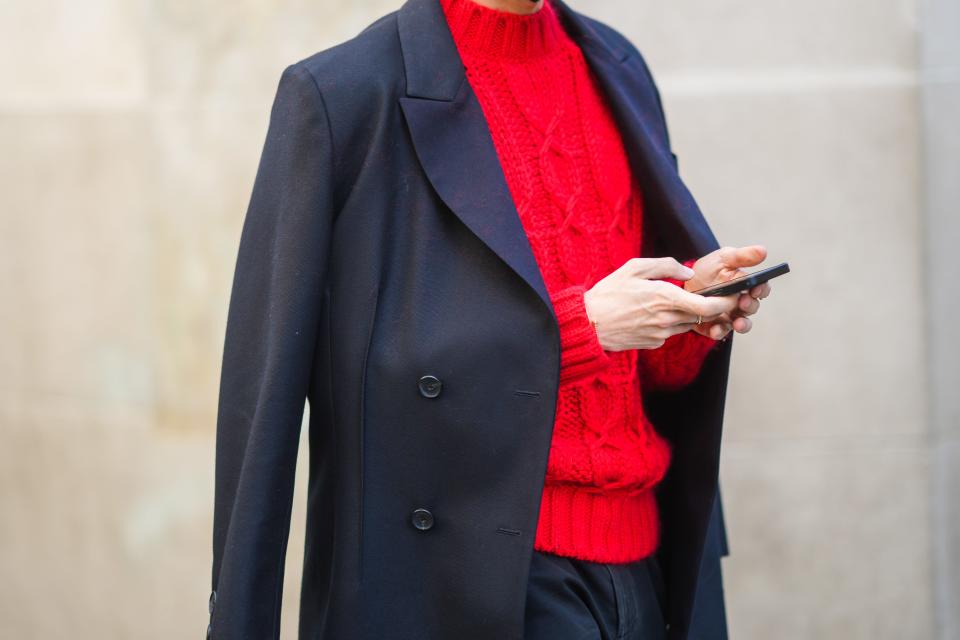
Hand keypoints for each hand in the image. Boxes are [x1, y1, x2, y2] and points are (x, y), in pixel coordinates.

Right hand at [583, 257, 739, 350]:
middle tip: (708, 295)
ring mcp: (660, 334)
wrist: (587, 325)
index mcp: (665, 297)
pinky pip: (670, 332)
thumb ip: (665, 265)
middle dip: (709, 307)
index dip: (726, 302)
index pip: (708, 305)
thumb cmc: (608, 293)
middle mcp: (667, 318)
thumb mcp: (634, 268)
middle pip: (701, 316)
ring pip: (686, 324)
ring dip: (686, 314)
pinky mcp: (653, 343)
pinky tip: (650, 315)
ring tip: (668, 302)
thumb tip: (688, 273)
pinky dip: (668, 323)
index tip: (733, 295)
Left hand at [684, 245, 772, 339]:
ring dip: (742, 324)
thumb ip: (742, 256)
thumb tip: (763, 251)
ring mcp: (729, 316)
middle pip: (752, 307)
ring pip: (742, 323)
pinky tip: (715, 329)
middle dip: (750, 306)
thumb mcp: (722, 259)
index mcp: (746, 285)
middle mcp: (740, 302)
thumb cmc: (706, 270)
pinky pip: (720, 332)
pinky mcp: (715, 326)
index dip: (762, 290)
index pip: (761, 289)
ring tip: (738, 322)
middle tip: (742, 302)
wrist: (682, 285)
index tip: (757, 288)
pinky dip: (719, 332)